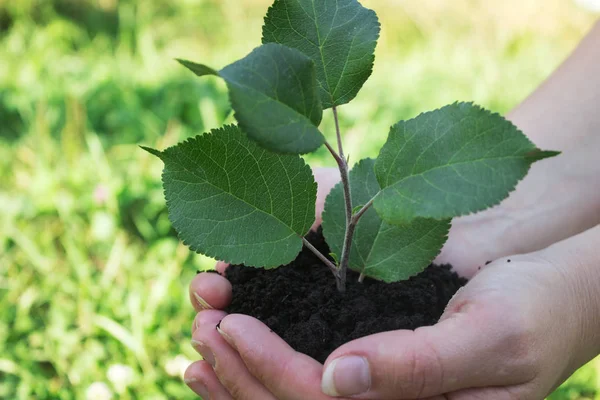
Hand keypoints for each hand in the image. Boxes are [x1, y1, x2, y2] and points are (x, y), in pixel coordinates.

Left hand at [184, 160, 599, 398]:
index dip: (272, 372)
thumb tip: (337, 379)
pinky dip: (261, 350)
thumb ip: (422, 367)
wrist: (548, 284)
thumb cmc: (537, 310)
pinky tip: (227, 331)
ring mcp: (374, 384)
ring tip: (197, 329)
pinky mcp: (370, 353)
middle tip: (199, 325)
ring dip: (237, 367)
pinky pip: (306, 364)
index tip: (230, 326)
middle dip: (239, 372)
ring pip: (290, 392)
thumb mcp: (493, 339)